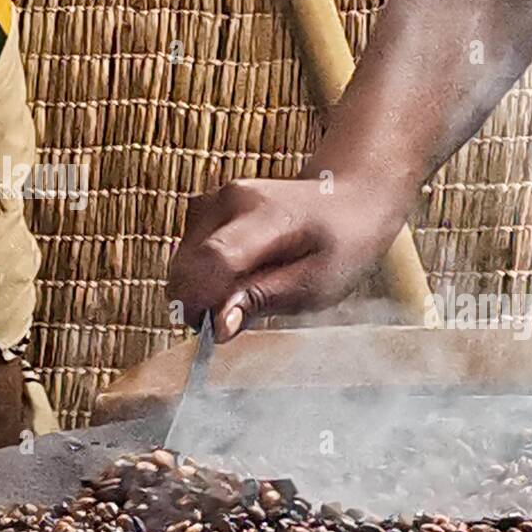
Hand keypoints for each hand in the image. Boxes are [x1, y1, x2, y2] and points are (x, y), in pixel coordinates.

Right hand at [168, 170, 409, 339]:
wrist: (348, 200)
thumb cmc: (340, 245)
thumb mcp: (317, 284)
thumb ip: (264, 301)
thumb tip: (217, 324)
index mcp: (266, 215)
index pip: (215, 258)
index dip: (202, 300)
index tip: (209, 331)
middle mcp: (230, 200)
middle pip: (189, 263)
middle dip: (199, 301)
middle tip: (234, 319)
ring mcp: (214, 200)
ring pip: (182, 262)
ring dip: (201, 290)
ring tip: (248, 293)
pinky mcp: (205, 209)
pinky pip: (188, 255)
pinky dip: (203, 277)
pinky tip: (239, 279)